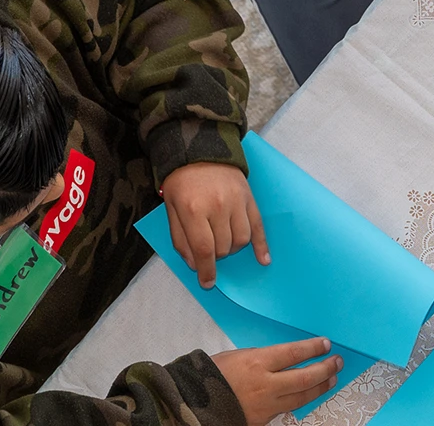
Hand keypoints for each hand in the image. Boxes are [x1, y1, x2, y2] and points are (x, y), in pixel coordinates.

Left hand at [163, 162, 266, 289]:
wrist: (201, 150)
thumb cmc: (181, 183)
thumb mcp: (170, 210)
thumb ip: (180, 239)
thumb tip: (194, 264)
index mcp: (193, 210)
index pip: (204, 249)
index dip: (207, 270)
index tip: (208, 282)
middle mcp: (218, 206)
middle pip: (224, 247)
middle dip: (216, 256)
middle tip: (208, 251)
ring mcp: (237, 202)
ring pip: (241, 240)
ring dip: (233, 249)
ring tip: (223, 243)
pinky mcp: (249, 198)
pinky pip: (258, 226)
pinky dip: (261, 245)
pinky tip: (263, 259)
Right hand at [212, 337, 342, 425]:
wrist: (194, 403)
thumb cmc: (213, 374)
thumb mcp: (238, 356)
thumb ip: (263, 358)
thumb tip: (287, 357)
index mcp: (257, 362)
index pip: (294, 353)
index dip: (313, 348)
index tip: (326, 344)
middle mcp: (265, 384)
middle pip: (304, 377)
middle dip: (324, 369)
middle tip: (337, 362)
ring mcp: (265, 405)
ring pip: (301, 397)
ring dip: (320, 387)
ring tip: (332, 379)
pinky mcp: (263, 420)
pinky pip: (286, 410)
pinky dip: (300, 401)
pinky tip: (309, 395)